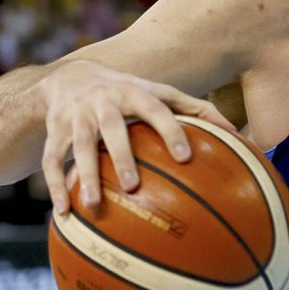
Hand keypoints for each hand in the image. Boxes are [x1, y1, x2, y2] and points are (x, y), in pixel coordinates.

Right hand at [38, 60, 233, 215]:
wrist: (70, 76)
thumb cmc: (129, 91)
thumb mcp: (160, 92)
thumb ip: (197, 109)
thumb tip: (237, 134)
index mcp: (135, 92)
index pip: (156, 110)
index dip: (170, 131)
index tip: (186, 157)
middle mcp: (104, 102)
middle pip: (112, 129)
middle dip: (120, 157)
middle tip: (132, 186)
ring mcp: (76, 116)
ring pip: (78, 146)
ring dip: (83, 175)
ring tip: (93, 204)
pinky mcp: (54, 130)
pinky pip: (50, 159)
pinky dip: (55, 185)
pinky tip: (64, 213)